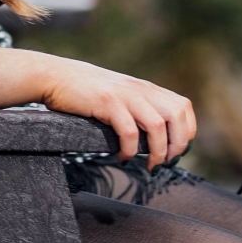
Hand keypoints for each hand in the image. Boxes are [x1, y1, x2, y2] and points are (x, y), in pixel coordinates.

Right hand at [0, 46, 194, 166]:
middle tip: (165, 162)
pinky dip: (130, 150)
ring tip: (149, 166)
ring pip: (158, 126)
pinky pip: (129, 132)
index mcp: (145, 88)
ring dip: (158, 152)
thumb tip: (154, 134)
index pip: (183, 106)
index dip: (186, 131)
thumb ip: (137, 106)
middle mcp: (140, 89)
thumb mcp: (118, 94)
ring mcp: (124, 95)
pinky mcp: (107, 103)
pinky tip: (123, 158)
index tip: (176, 151)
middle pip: (177, 115)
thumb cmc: (85, 91)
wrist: (55, 76)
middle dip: (177, 144)